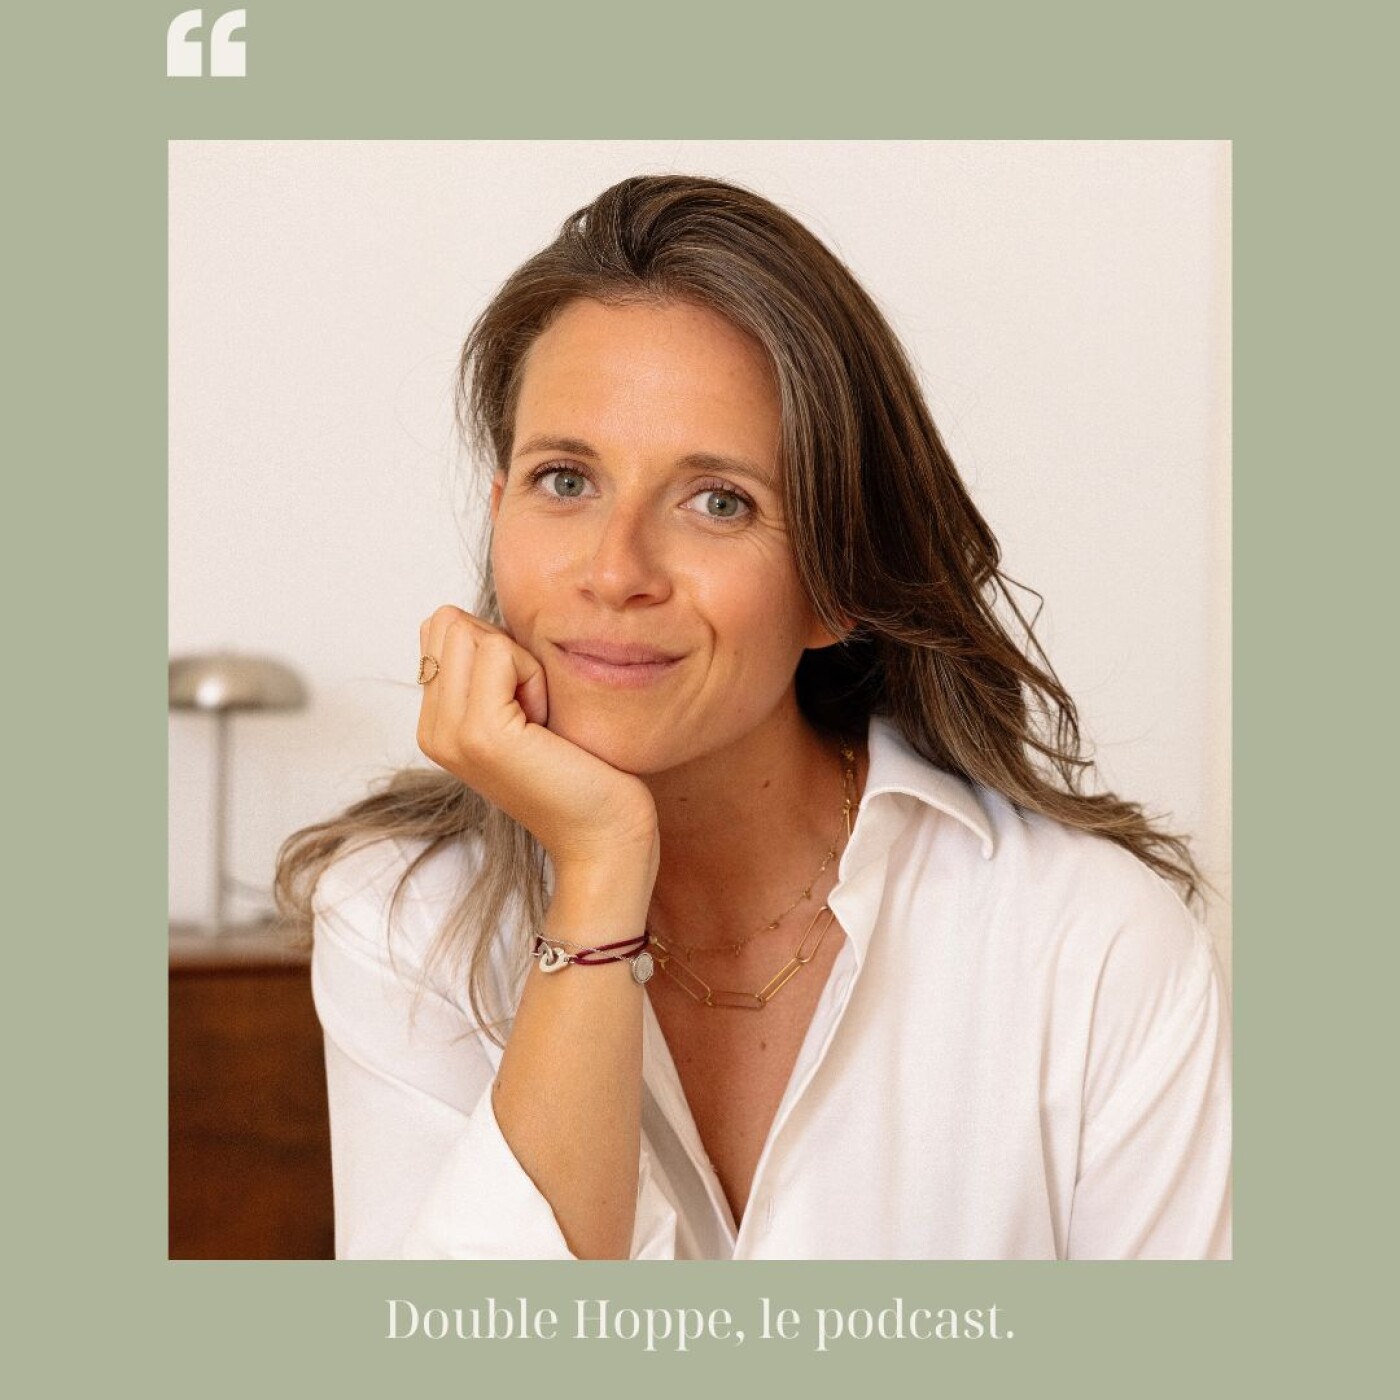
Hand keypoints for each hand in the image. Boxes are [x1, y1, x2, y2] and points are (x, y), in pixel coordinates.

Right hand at [416, 607, 658, 874]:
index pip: (441, 628)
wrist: (604, 838)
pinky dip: (534, 676)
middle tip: (536, 711)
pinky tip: (547, 724)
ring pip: (471, 631)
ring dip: (522, 662)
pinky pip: (499, 652)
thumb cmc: (582, 772)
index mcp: (437, 724)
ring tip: (541, 720)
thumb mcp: (527, 709)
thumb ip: (492, 669)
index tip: (527, 703)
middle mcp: (432, 730)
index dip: (497, 647)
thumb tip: (477, 620)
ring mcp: (450, 734)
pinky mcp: (481, 733)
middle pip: (449, 622)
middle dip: (505, 649)